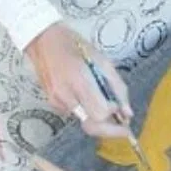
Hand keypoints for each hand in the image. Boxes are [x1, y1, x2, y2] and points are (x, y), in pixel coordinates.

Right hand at [24, 23, 133, 138]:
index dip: (114, 114)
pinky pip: (75, 113)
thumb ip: (117, 87)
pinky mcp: (53, 104)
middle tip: (124, 126)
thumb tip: (127, 112)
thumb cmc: (75, 45)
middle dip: (109, 129)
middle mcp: (66, 95)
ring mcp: (57, 102)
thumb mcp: (103, 61)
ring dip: (99, 118)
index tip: (122, 109)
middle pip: (91, 126)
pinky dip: (87, 109)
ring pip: (84, 121)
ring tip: (107, 104)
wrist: (43, 41)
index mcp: (80, 81)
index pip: (100, 113)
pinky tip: (89, 95)